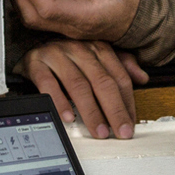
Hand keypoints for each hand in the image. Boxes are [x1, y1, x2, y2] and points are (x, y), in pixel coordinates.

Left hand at [12, 0, 141, 42]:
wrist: (140, 22)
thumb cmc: (130, 1)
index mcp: (83, 17)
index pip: (46, 7)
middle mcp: (71, 28)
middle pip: (33, 17)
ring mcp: (67, 31)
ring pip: (33, 22)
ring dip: (21, 0)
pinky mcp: (66, 28)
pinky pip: (40, 21)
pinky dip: (28, 5)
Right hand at [16, 39, 147, 139]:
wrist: (32, 43)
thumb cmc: (68, 55)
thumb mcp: (96, 56)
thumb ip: (121, 66)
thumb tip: (142, 78)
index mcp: (97, 48)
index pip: (118, 78)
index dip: (127, 103)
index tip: (130, 124)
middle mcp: (79, 49)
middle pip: (102, 82)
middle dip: (114, 110)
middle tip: (120, 131)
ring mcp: (57, 55)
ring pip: (78, 85)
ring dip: (91, 111)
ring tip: (99, 130)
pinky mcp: (36, 62)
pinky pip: (48, 84)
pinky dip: (59, 101)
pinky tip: (67, 117)